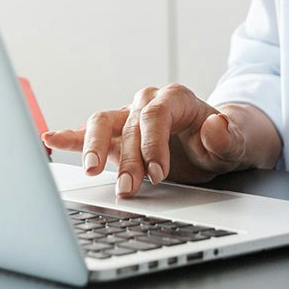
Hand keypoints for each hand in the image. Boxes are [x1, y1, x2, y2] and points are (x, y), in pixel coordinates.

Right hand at [42, 84, 258, 197]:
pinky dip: (69, 135)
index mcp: (177, 99)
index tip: (158, 174)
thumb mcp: (237, 141)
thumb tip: (215, 125)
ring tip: (91, 171)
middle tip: (129, 190)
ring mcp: (129, 117)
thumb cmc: (225, 140)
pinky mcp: (115, 136)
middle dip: (127, 159)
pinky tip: (51, 138)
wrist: (218, 143)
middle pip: (128, 124)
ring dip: (94, 147)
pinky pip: (88, 132)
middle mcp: (148, 102)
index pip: (156, 114)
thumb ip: (228, 136)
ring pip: (102, 122)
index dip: (153, 144)